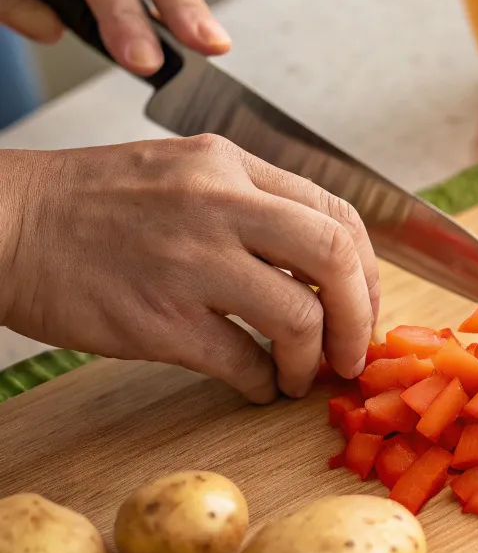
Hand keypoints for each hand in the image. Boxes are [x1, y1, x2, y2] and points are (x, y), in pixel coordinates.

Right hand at [0, 135, 381, 402]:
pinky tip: (256, 387)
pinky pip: (243, 362)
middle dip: (358, 317)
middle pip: (335, 259)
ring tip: (299, 376)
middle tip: (351, 353)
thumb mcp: (181, 174)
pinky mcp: (158, 318)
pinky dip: (262, 384)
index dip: (366, 271)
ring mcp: (189, 261)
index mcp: (229, 165)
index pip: (337, 213)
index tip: (363, 305)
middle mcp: (217, 204)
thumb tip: (322, 270)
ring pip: (298, 317)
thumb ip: (252, 207)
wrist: (1, 222)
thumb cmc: (91, 206)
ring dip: (312, 361)